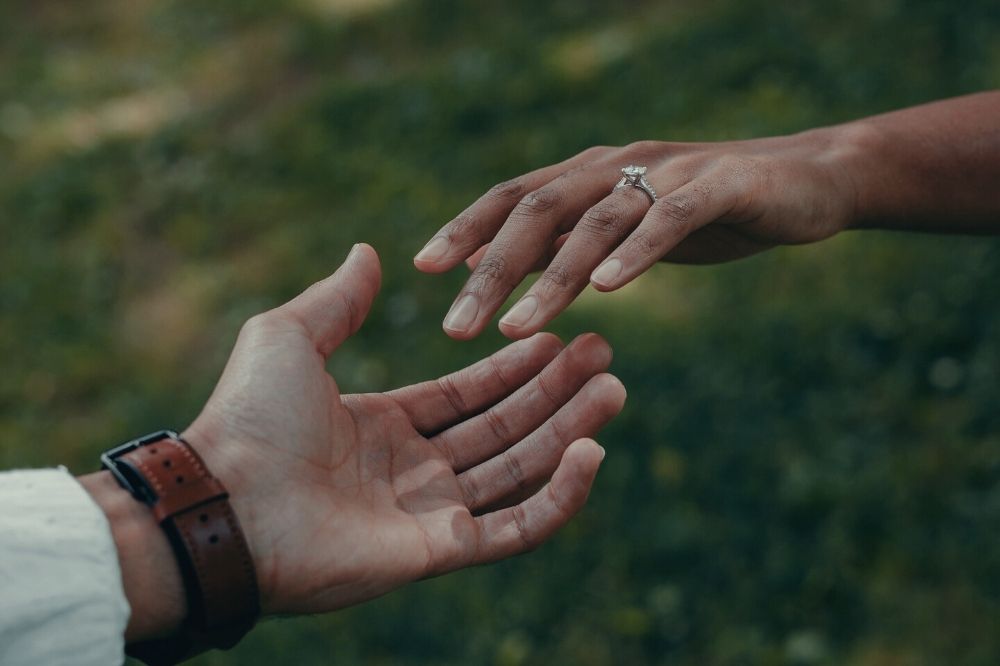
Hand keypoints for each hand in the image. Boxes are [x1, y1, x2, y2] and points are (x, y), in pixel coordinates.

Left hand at [184, 244, 625, 615]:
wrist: (224, 500)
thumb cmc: (246, 418)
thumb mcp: (288, 336)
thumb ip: (337, 299)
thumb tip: (368, 252)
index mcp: (382, 423)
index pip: (466, 393)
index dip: (513, 366)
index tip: (558, 335)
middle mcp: (412, 468)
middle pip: (503, 426)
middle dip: (555, 390)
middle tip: (605, 354)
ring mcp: (429, 513)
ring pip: (519, 469)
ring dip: (569, 429)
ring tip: (614, 389)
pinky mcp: (441, 551)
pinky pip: (516, 527)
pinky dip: (559, 494)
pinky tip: (592, 450)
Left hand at [414, 127, 859, 338]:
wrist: (808, 179)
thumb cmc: (706, 210)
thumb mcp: (625, 225)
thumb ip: (569, 239)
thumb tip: (500, 264)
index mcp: (590, 174)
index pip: (513, 196)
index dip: (467, 227)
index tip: (424, 269)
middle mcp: (617, 166)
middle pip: (537, 210)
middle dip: (490, 270)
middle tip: (454, 326)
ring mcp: (668, 172)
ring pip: (595, 221)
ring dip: (550, 277)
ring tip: (516, 329)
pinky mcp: (722, 186)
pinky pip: (670, 219)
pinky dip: (636, 252)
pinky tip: (609, 291)